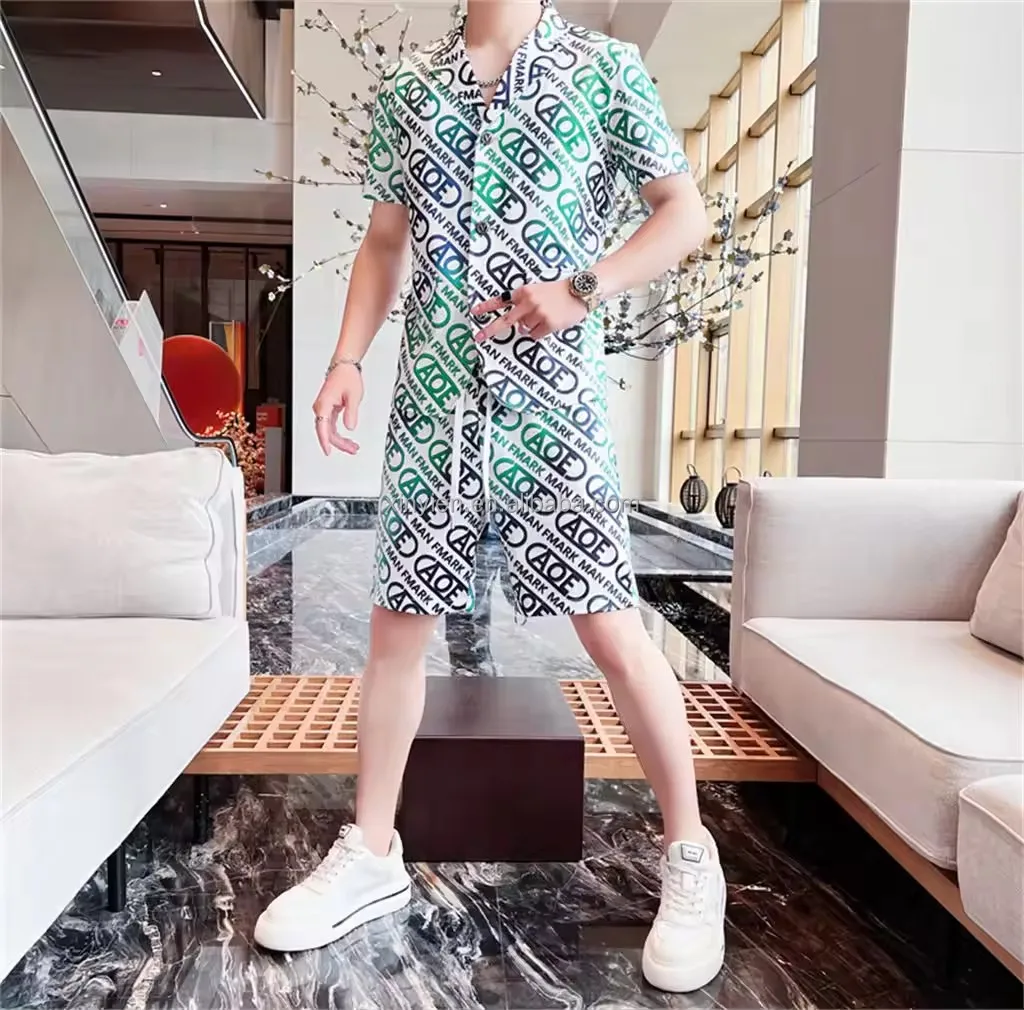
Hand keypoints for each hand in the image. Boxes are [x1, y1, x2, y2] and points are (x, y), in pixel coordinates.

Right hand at [312, 362, 361, 455]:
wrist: (344, 366)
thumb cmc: (347, 377)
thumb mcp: (353, 396)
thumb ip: (351, 413)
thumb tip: (349, 427)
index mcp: (324, 404)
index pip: (322, 427)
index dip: (325, 441)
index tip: (328, 452)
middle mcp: (321, 408)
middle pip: (326, 432)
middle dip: (339, 444)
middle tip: (352, 450)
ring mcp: (324, 409)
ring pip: (329, 431)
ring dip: (340, 441)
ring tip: (353, 447)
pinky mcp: (328, 409)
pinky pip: (331, 426)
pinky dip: (339, 434)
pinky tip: (347, 440)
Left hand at [471, 280, 588, 342]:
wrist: (580, 291)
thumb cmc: (560, 291)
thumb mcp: (539, 290)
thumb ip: (525, 302)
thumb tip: (518, 323)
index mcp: (524, 291)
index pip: (502, 300)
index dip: (486, 307)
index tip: (474, 312)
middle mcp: (528, 302)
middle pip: (506, 320)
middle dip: (491, 330)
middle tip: (479, 337)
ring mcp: (537, 313)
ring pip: (524, 329)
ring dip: (531, 327)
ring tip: (546, 316)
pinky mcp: (547, 323)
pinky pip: (535, 335)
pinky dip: (540, 332)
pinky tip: (551, 322)